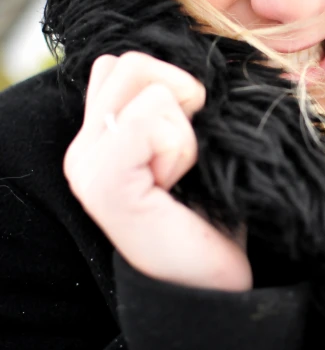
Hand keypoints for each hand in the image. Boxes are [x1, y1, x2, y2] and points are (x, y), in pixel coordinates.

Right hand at [63, 52, 251, 290]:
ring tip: (181, 172)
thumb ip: (177, 107)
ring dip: (182, 123)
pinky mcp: (104, 182)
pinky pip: (149, 118)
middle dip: (179, 97)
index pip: (125, 64)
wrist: (215, 287)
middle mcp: (83, 149)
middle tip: (188, 156)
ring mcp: (86, 165)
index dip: (173, 88)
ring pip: (141, 79)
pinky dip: (180, 143)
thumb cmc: (214, 217)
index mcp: (102, 139)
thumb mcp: (198, 150)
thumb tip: (197, 64)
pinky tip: (176, 183)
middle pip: (130, 62)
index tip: (190, 144)